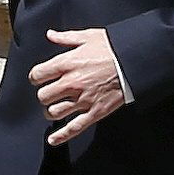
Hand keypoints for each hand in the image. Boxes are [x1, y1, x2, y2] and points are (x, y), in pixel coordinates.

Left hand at [31, 26, 125, 143]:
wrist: (136, 60)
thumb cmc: (114, 47)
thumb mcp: (89, 36)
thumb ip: (66, 38)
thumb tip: (50, 34)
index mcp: (67, 63)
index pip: (37, 75)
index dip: (36, 77)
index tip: (40, 78)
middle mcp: (72, 83)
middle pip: (43, 96)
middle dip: (44, 95)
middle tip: (50, 93)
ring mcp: (83, 99)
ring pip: (54, 112)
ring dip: (52, 111)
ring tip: (55, 108)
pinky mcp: (95, 111)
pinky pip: (74, 127)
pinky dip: (62, 135)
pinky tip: (53, 140)